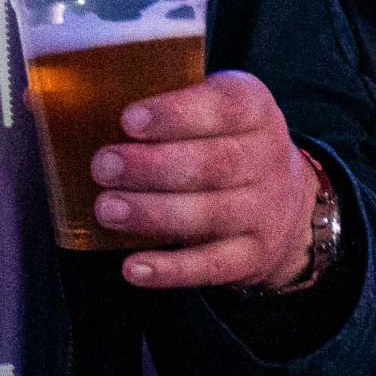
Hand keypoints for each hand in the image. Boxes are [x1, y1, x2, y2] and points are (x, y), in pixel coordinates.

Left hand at [93, 71, 323, 292]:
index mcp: (254, 109)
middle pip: (214, 164)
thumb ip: (168, 105)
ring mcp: (264, 210)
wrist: (285, 200)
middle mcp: (267, 158)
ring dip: (153, 214)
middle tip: (103, 166)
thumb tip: (90, 105)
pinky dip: (171, 269)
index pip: (226, 105)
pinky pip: (212, 266)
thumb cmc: (224, 142)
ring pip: (210, 215)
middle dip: (153, 166)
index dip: (176, 113)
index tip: (128, 120)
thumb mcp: (212, 107)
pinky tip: (133, 268)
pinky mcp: (253, 255)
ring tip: (107, 209)